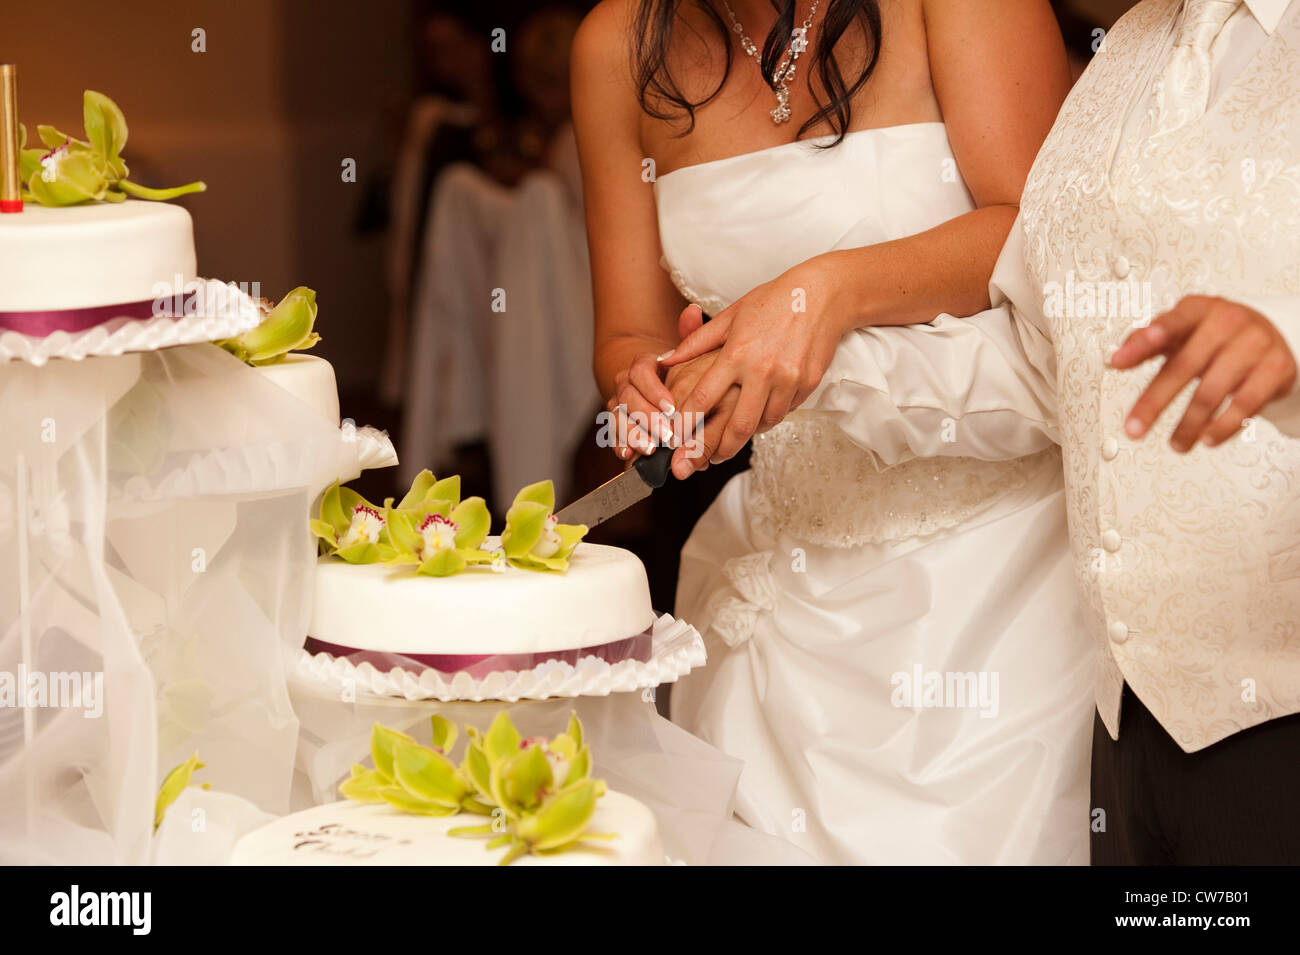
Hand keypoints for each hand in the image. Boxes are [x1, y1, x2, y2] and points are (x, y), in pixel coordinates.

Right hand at [603, 306, 705, 461]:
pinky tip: (628, 457)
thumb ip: (689, 335)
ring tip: (649, 448)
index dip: (655, 390)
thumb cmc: (678, 374)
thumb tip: (692, 310)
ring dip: (632, 434)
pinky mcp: (616, 425)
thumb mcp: (687, 355)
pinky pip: (613, 434)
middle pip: (628, 398)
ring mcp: (617, 404)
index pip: (642, 373)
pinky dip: (619, 445)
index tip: (672, 406)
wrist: (655, 389)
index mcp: (641, 365)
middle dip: (647, 418)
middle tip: (666, 434)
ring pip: (617, 417)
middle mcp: (625, 384)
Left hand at [658, 260, 847, 464]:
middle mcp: (763, 370)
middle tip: (704, 462)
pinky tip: (760, 414)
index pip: (705, 398)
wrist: (821, 295)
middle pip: (737, 426)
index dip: (687, 424)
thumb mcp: (730, 316)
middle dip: (718, 450)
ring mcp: (789, 380)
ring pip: (764, 424)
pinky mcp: (808, 384)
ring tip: (731, 440)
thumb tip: (665, 361)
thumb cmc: (771, 302)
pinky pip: (785, 411)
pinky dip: (770, 416)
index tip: (675, 441)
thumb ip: (696, 343)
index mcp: (737, 353)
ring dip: (747, 435)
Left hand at [1111, 296, 1297, 451]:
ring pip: (1212, 393)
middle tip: (1133, 430)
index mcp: (1198, 309)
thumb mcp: (1181, 332)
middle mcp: (1227, 322)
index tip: (1118, 361)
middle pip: (1183, 367)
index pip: (1170, 323)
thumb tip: (1115, 360)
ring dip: (1189, 425)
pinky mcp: (1276, 368)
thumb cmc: (1213, 336)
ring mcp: (1255, 344)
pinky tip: (1208, 439)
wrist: (1271, 333)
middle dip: (1153, 403)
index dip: (1144, 342)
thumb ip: (1147, 343)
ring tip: (1176, 445)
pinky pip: (1245, 405)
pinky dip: (1223, 427)